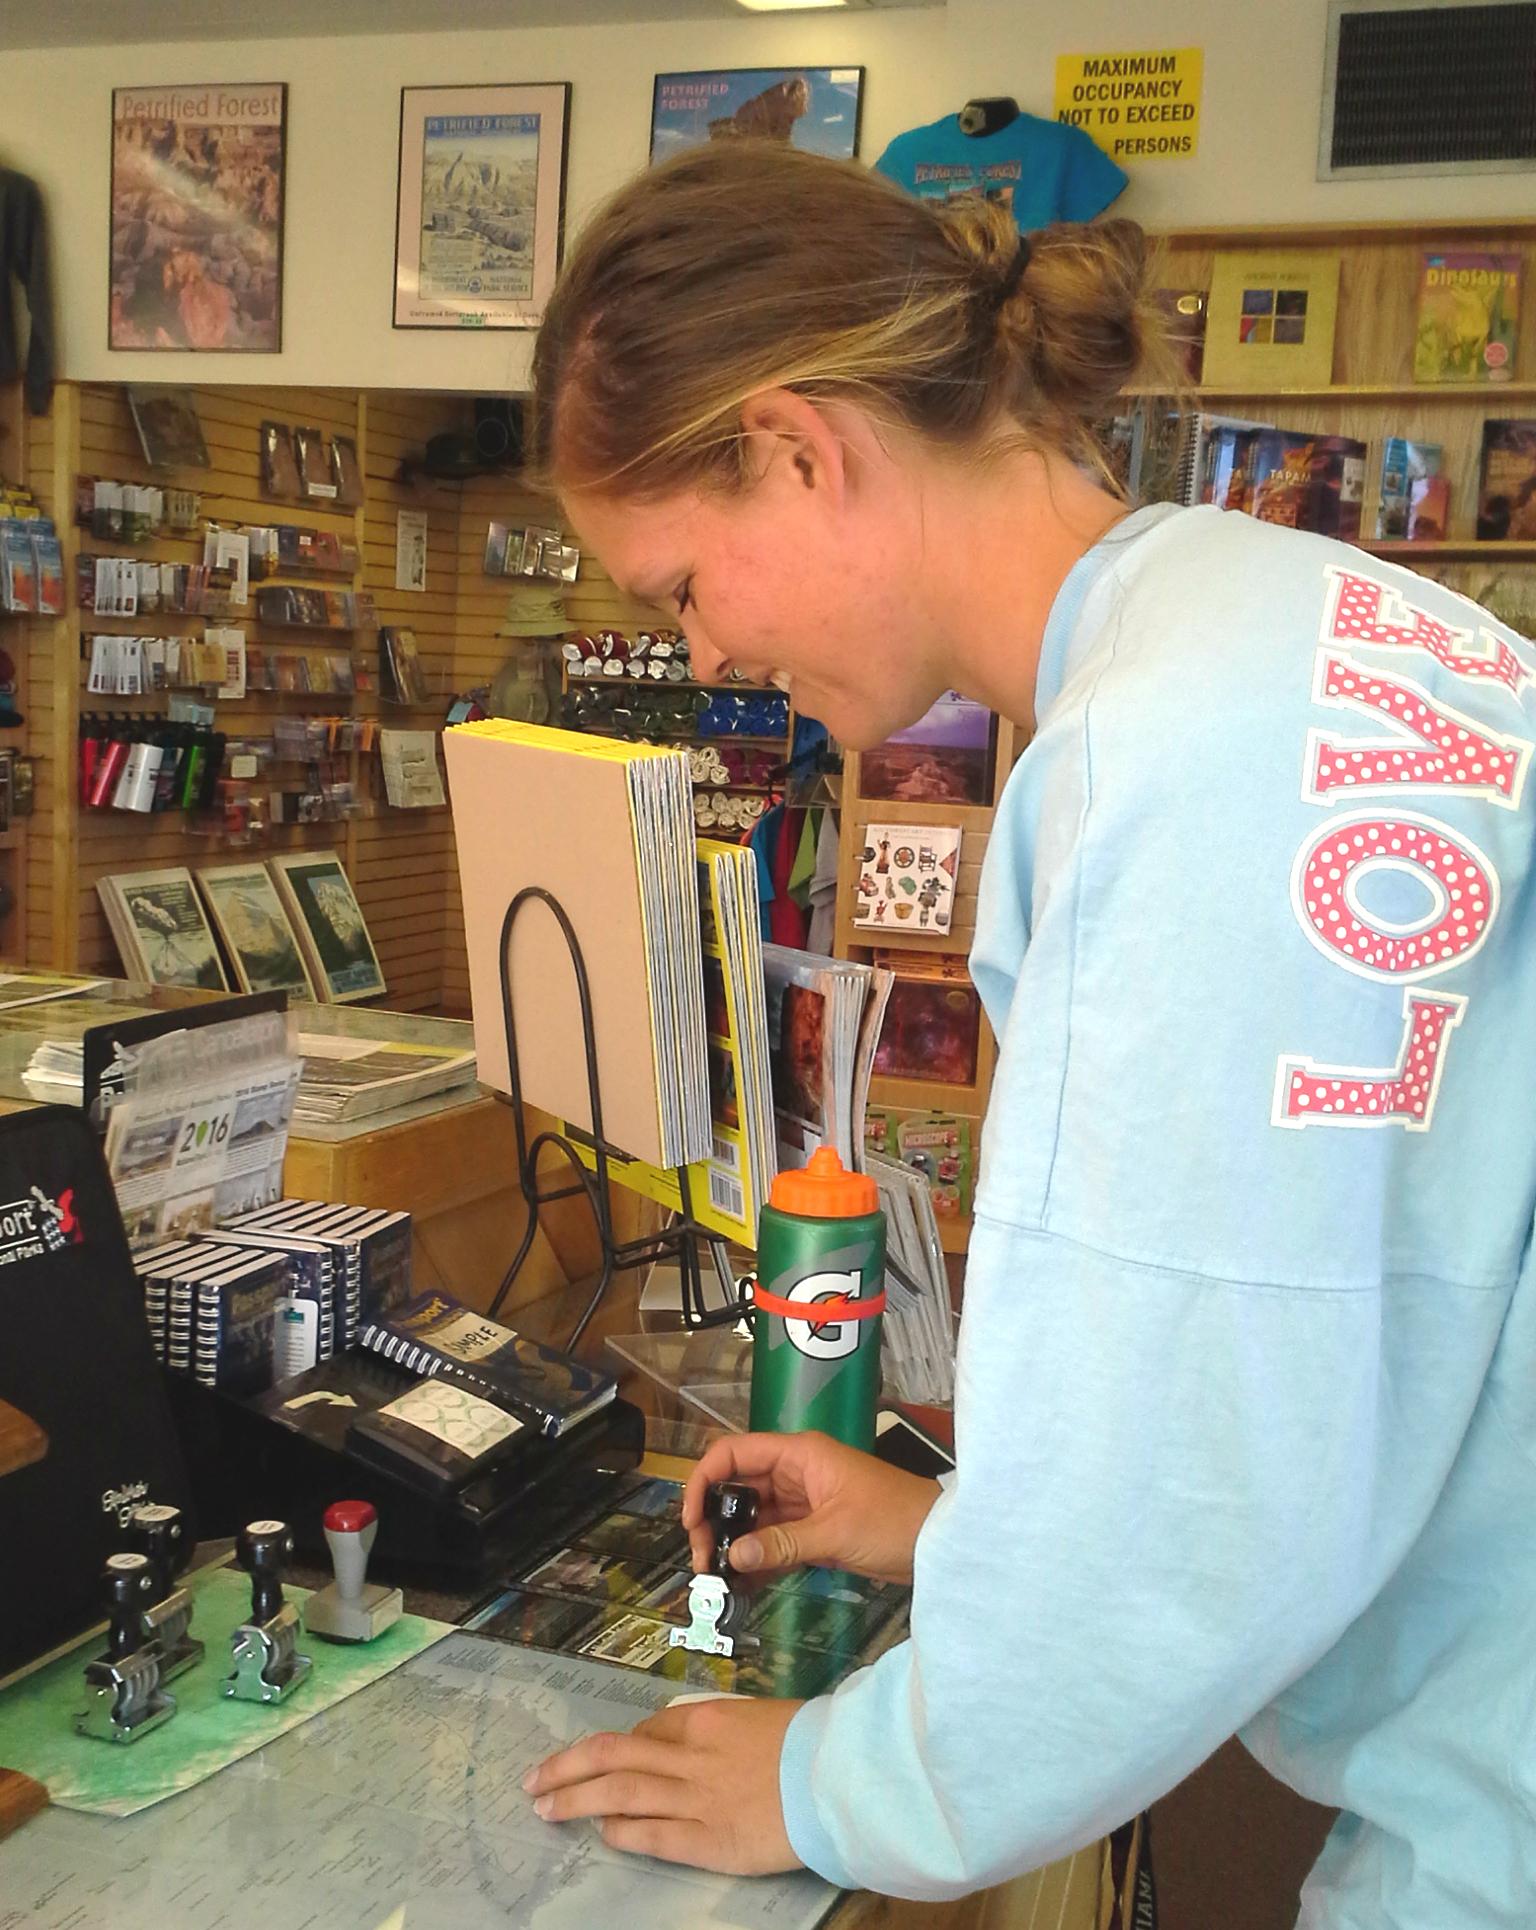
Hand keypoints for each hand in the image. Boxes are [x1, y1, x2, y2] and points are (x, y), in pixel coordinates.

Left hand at [524, 1695, 802, 1873]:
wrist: (840, 1775)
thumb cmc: (810, 1742)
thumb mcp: (759, 1718)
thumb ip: (719, 1731)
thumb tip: (686, 1742)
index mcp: (704, 1720)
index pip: (644, 1734)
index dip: (614, 1750)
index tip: (599, 1762)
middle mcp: (689, 1755)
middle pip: (611, 1756)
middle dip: (566, 1767)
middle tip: (534, 1780)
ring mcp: (694, 1799)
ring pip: (618, 1793)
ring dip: (575, 1799)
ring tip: (545, 1808)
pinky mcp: (707, 1840)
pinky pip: (650, 1835)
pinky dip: (619, 1833)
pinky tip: (600, 1834)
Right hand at [682, 1431, 939, 1584]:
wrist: (938, 1543)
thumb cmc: (894, 1520)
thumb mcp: (835, 1530)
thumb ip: (782, 1542)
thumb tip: (734, 1556)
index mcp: (798, 1454)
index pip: (734, 1453)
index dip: (704, 1481)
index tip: (691, 1520)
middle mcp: (795, 1474)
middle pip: (737, 1488)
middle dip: (714, 1520)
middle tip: (704, 1560)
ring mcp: (802, 1504)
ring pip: (751, 1518)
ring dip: (732, 1544)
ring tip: (716, 1577)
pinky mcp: (811, 1532)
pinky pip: (772, 1541)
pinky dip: (755, 1559)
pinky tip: (741, 1583)